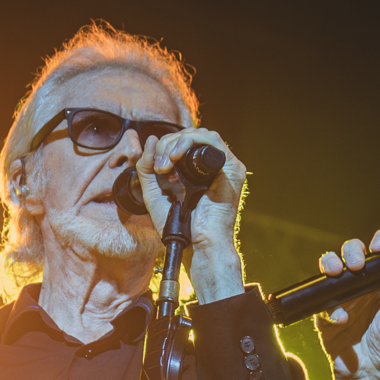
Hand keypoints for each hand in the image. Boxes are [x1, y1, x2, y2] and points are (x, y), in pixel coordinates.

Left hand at [137, 128, 246, 302]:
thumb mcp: (154, 193)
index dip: (165, 147)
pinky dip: (192, 141)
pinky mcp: (233, 169)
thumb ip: (147, 168)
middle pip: (190, 137)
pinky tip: (177, 155)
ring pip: (202, 134)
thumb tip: (152, 139)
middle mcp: (212, 168)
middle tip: (160, 166)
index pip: (182, 144)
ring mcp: (225, 167)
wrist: (198, 244)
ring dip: (179, 141)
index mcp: (196, 172)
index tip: (155, 167)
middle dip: (169, 144)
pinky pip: (214, 140)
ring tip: (167, 161)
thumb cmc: (181, 227)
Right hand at [313, 231, 379, 379]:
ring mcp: (343, 302)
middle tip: (356, 263)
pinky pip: (321, 304)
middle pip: (352, 255)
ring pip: (331, 272)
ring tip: (335, 273)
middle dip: (351, 251)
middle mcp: (362, 290)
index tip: (379, 245)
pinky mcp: (326, 318)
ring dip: (331, 266)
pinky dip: (329, 309)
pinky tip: (340, 319)